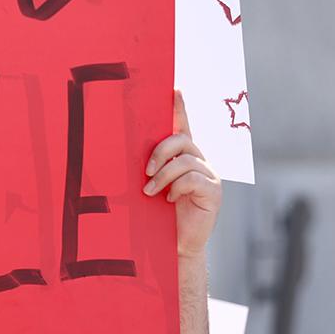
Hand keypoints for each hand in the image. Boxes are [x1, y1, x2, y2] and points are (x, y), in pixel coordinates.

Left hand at [143, 91, 221, 258]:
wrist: (174, 244)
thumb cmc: (158, 215)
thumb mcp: (150, 187)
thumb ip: (147, 169)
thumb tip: (121, 152)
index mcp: (183, 156)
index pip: (182, 126)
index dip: (179, 107)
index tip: (174, 88)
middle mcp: (199, 161)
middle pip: (181, 140)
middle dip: (159, 152)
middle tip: (145, 172)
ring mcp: (209, 175)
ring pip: (185, 160)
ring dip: (163, 175)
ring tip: (150, 191)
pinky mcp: (213, 191)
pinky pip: (193, 178)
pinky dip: (176, 187)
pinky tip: (169, 199)